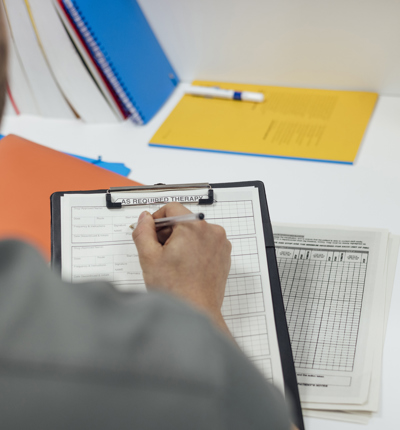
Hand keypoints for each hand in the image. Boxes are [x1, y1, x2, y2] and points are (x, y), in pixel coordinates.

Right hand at [132, 203, 231, 331]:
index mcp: (194, 226)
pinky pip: (205, 243)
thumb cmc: (177, 289)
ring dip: (180, 241)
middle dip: (168, 232)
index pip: (171, 208)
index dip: (156, 219)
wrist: (196, 312)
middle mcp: (212, 231)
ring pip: (195, 232)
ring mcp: (220, 244)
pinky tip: (184, 267)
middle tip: (158, 252)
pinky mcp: (223, 255)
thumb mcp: (149, 257)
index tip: (150, 231)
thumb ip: (143, 231)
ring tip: (171, 263)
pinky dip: (194, 250)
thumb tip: (145, 219)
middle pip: (184, 220)